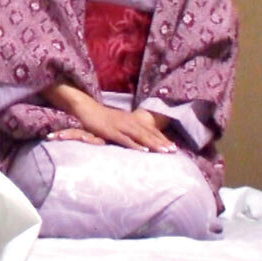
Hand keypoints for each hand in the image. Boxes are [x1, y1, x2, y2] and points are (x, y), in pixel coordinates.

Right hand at [43, 83, 175, 152]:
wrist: (87, 108)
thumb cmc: (102, 118)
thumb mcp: (118, 121)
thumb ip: (128, 129)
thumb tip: (138, 139)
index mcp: (132, 120)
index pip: (150, 130)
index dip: (162, 138)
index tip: (174, 146)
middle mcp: (129, 122)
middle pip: (148, 133)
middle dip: (162, 142)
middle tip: (174, 151)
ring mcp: (120, 126)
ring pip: (140, 136)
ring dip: (153, 144)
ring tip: (165, 151)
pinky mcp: (111, 131)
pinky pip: (125, 140)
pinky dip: (136, 146)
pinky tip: (144, 151)